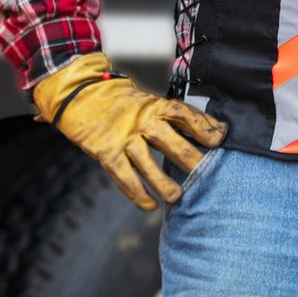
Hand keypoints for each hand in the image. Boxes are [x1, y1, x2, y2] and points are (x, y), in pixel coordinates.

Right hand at [33, 52, 226, 210]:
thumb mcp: (146, 100)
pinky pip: (123, 175)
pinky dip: (136, 193)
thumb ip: (171, 114)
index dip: (203, 125)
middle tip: (206, 171)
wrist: (76, 92)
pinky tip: (149, 205)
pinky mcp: (105, 151)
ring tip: (177, 196)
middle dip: (188, 155)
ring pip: (145, 161)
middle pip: (167, 137)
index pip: (182, 113)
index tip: (220, 138)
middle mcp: (139, 119)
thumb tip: (209, 128)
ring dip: (162, 181)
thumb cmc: (119, 100)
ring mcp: (122, 135)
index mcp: (153, 103)